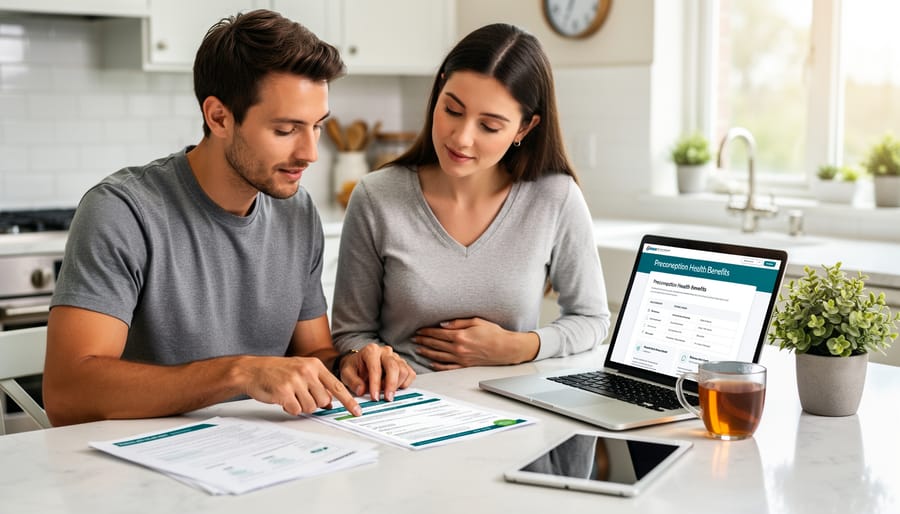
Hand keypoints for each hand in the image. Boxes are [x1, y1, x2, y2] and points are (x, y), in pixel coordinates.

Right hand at [242, 356, 360, 416]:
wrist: (252, 370)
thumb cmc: (277, 371)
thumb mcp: (301, 371)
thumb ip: (317, 384)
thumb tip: (330, 403)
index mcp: (314, 365)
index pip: (337, 386)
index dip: (348, 401)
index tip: (357, 411)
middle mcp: (307, 371)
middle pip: (324, 400)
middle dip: (314, 403)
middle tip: (301, 396)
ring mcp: (295, 381)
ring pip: (311, 407)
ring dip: (301, 406)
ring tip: (290, 396)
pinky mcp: (284, 391)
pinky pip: (295, 410)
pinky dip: (290, 409)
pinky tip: (283, 399)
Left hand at [338, 343, 415, 400]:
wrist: (360, 364)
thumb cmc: (355, 368)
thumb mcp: (347, 374)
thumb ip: (353, 382)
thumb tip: (361, 390)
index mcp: (371, 351)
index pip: (376, 368)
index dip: (375, 384)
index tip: (374, 397)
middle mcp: (385, 351)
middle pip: (394, 367)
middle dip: (391, 385)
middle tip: (387, 398)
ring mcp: (396, 357)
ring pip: (404, 371)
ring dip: (397, 385)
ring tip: (386, 393)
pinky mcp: (403, 364)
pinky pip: (410, 374)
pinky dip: (404, 384)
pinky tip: (394, 388)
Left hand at [413, 317, 539, 370]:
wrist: (505, 348)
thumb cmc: (493, 332)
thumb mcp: (476, 321)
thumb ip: (458, 322)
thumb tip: (442, 324)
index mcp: (460, 336)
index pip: (438, 333)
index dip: (426, 331)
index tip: (419, 330)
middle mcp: (458, 348)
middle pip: (436, 344)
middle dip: (423, 340)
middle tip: (414, 338)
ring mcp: (461, 358)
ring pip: (439, 356)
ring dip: (427, 352)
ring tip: (418, 349)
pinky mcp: (465, 365)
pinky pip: (448, 367)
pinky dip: (438, 366)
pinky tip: (432, 363)